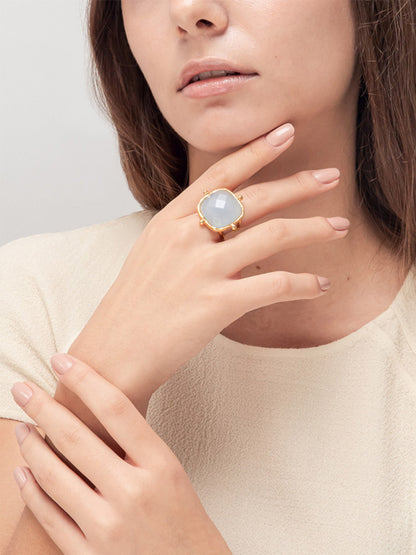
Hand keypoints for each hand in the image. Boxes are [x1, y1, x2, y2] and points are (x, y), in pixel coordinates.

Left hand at [11, 354, 231, 554]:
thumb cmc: (184, 517)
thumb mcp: (172, 472)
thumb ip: (136, 447)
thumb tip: (92, 416)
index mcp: (159, 464)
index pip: (115, 409)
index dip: (85, 379)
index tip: (62, 361)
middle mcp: (132, 492)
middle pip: (76, 438)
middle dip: (43, 407)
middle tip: (21, 388)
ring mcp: (108, 526)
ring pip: (55, 476)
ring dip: (31, 447)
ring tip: (21, 426)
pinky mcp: (90, 554)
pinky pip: (49, 517)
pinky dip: (31, 491)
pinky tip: (22, 472)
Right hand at [68, 122, 348, 401]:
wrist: (114, 353)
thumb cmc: (134, 307)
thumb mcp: (154, 256)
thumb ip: (190, 235)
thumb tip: (231, 230)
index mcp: (170, 220)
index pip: (220, 173)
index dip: (257, 150)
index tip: (285, 132)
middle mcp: (187, 236)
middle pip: (255, 197)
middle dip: (299, 183)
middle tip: (331, 174)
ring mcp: (202, 269)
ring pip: (273, 234)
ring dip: (314, 228)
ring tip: (339, 226)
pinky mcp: (217, 303)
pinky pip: (274, 285)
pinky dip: (303, 284)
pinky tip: (320, 284)